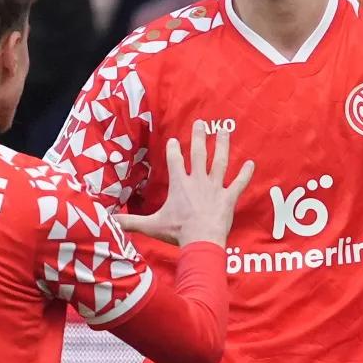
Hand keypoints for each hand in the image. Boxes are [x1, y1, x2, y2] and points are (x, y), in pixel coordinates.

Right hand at [113, 121, 254, 247]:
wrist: (201, 240)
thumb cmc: (177, 232)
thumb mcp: (151, 225)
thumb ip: (131, 222)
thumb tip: (110, 222)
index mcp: (179, 184)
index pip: (175, 160)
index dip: (174, 149)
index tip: (174, 140)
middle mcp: (198, 181)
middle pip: (199, 153)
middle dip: (199, 137)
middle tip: (201, 122)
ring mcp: (215, 188)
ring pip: (220, 162)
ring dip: (223, 145)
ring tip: (225, 131)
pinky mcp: (229, 198)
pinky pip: (239, 184)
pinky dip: (246, 174)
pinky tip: (251, 164)